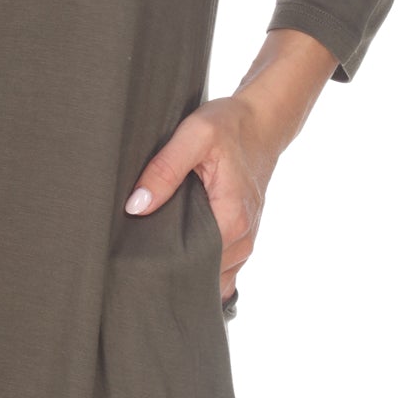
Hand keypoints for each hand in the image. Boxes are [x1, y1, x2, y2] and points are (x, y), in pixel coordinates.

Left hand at [122, 30, 337, 306]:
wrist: (262, 122)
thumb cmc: (229, 126)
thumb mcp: (193, 135)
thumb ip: (164, 170)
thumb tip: (136, 207)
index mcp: (232, 220)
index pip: (192, 265)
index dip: (162, 262)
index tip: (136, 255)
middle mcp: (243, 239)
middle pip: (200, 274)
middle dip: (170, 268)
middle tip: (138, 255)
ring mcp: (245, 242)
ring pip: (210, 275)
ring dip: (184, 267)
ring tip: (154, 251)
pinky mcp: (241, 238)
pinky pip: (219, 268)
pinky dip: (199, 264)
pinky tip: (177, 250)